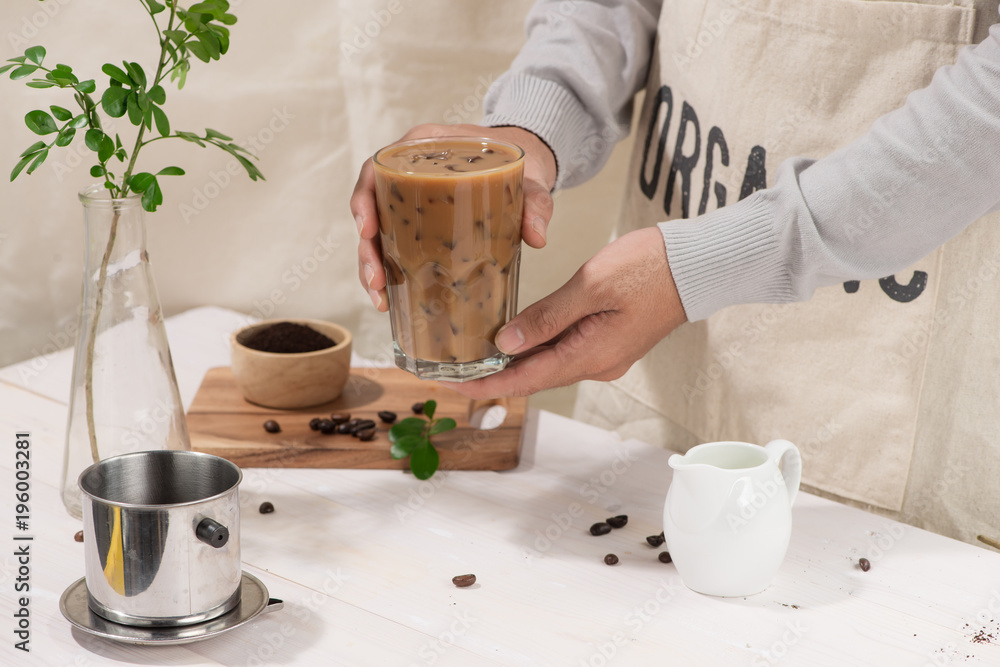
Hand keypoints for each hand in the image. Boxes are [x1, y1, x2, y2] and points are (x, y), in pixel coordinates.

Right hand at [351, 123, 556, 310]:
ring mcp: (410, 200)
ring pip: (376, 232)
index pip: (376, 169)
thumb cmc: (520, 166)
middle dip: (366, 248)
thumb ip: (535, 203)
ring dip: (372, 266)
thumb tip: (537, 238)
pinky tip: (391, 297)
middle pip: (369, 207)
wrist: (526, 171)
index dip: (364, 200)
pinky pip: (393, 245)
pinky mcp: (417, 223)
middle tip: (376, 279)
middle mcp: (408, 172)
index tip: (367, 229)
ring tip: (381, 298)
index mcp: (423, 148)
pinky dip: (389, 271)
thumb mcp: (529, 181)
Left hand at [445, 227, 687, 398]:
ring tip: (477, 354)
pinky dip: (537, 348)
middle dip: (494, 376)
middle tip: (455, 368)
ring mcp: (605, 355)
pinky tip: (518, 336)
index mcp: (590, 356)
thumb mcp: (590, 286)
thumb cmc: (649, 268)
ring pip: (550, 364)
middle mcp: (597, 364)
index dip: (486, 384)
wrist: (697, 266)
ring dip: (515, 363)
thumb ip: (546, 317)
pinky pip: (565, 351)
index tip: (452, 384)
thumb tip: (506, 344)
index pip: (525, 380)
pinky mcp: (610, 342)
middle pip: (535, 377)